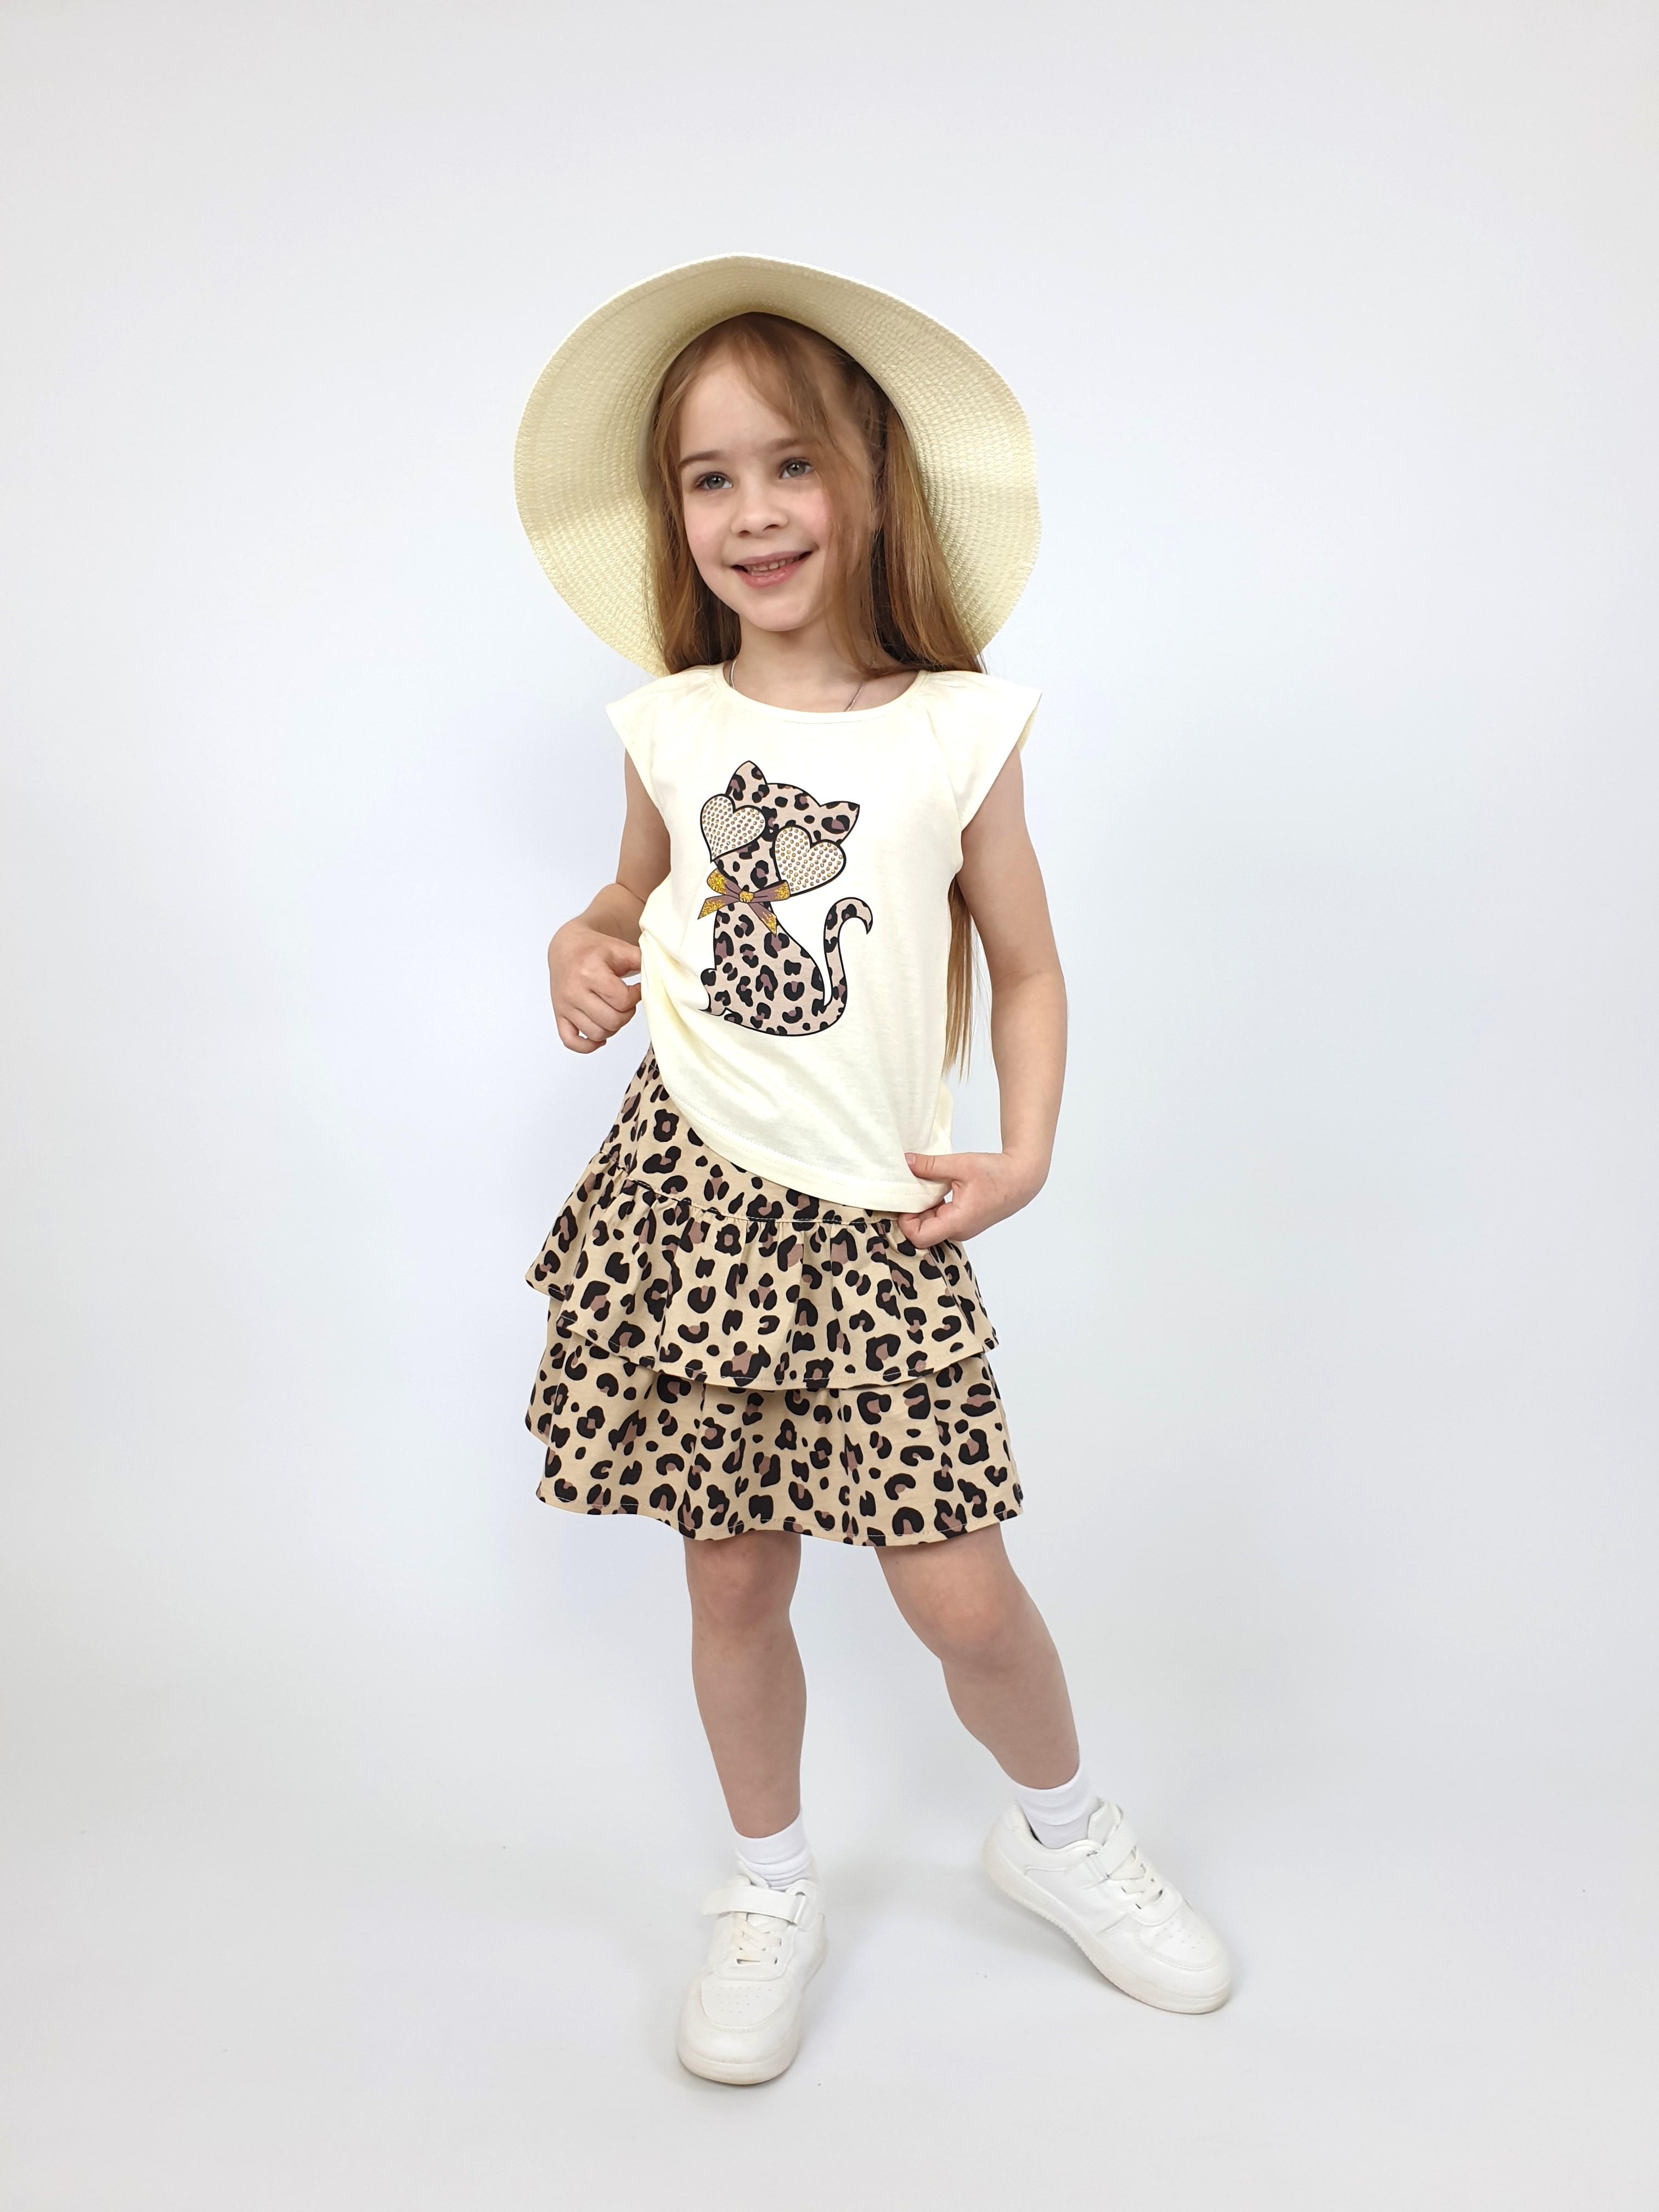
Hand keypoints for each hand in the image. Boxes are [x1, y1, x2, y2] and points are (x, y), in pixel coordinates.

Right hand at [548, 922, 641, 1053]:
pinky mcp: (559, 1015)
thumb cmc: (593, 949)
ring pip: (596, 1033)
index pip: (622, 1000)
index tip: (635, 989)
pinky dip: (587, 1045)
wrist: (566, 947)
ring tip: (614, 1012)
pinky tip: (600, 1035)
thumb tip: (659, 975)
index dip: (636, 997)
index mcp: (590, 972)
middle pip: (612, 1020)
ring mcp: (565, 1006)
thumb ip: (641, 960)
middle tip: (626, 1002)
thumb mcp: (619, 948)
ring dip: (612, 1028)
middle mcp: (575, 991)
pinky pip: (571, 1042)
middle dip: (626, 1014)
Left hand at [896, 1149, 1046, 1247]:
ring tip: (924, 1187)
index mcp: (956, 1222)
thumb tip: (906, 1162)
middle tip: (910, 1189)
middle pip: (922, 1232)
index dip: (905, 1221)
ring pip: (931, 1226)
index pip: (918, 1237)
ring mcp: (962, 1228)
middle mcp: (959, 1231)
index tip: (905, 1199)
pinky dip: (934, 1208)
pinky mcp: (965, 1222)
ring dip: (923, 1209)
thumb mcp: (960, 1165)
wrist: (1022, 1178)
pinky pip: (942, 1221)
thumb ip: (930, 1166)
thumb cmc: (997, 1174)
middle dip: (912, 1212)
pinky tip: (936, 1190)